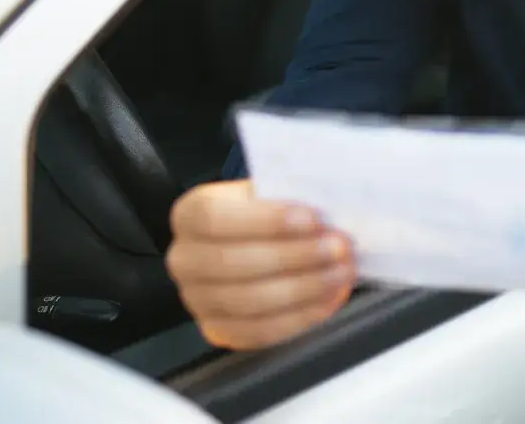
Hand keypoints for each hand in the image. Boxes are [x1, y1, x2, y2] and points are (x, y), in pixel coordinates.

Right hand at [166, 179, 356, 349]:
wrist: (256, 241)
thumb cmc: (267, 214)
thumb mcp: (270, 192)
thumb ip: (289, 197)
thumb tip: (330, 209)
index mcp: (190, 215)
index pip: (215, 218)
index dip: (265, 220)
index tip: (311, 218)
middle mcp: (185, 259)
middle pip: (232, 263)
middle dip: (294, 256)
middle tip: (338, 247)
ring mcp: (198, 300)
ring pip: (248, 301)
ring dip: (303, 288)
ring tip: (340, 272)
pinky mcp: (219, 331)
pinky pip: (259, 331)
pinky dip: (299, 317)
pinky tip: (327, 298)